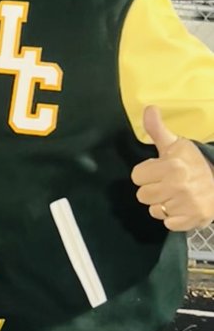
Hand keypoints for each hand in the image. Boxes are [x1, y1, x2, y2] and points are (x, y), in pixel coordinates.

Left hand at [131, 106, 213, 229]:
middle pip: (142, 195)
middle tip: (168, 184)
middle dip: (153, 189)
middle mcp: (178, 186)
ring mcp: (186, 205)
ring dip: (163, 204)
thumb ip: (157, 130)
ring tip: (176, 195)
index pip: (137, 176)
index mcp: (172, 166)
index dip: (147, 173)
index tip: (160, 171)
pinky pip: (167, 223)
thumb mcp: (176, 145)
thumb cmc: (194, 164)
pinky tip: (183, 208)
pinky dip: (173, 218)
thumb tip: (148, 107)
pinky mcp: (192, 220)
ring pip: (154, 210)